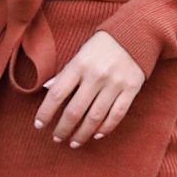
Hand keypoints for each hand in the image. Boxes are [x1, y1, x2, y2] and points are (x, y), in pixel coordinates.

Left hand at [35, 32, 145, 146]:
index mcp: (79, 65)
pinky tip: (96, 135)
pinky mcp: (131, 89)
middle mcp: (96, 75)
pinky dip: (106, 128)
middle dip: (63, 129)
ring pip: (95, 117)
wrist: (137, 33)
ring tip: (74, 142)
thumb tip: (46, 89)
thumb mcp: (80, 53)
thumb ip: (65, 73)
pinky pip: (117, 115)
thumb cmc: (103, 46)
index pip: (57, 94)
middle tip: (57, 139)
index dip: (45, 112)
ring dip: (82, 134)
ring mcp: (115, 84)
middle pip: (75, 110)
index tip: (39, 125)